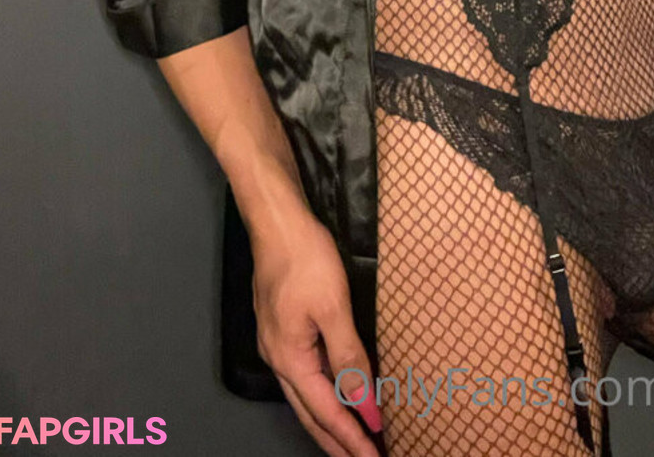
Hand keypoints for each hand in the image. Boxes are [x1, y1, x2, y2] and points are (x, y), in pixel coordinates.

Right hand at [250, 207, 382, 456]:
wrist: (277, 220)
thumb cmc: (305, 257)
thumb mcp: (333, 307)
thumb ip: (348, 357)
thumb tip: (362, 403)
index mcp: (290, 359)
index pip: (325, 412)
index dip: (352, 436)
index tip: (376, 455)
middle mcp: (279, 358)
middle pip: (310, 412)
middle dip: (337, 440)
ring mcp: (278, 342)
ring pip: (306, 394)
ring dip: (329, 419)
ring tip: (354, 436)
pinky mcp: (282, 327)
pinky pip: (305, 373)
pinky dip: (323, 392)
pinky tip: (335, 391)